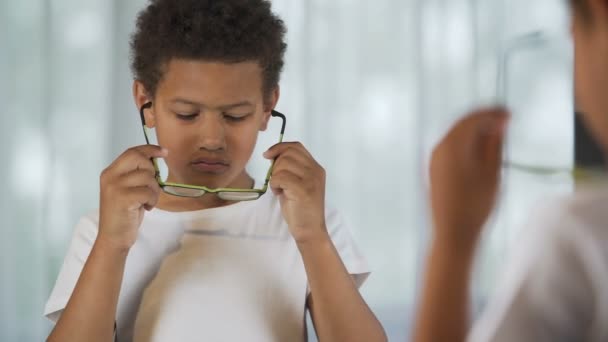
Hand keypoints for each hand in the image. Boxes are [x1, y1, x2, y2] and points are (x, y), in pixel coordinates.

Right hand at [98, 145, 166, 250]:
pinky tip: (147, 207)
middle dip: (152, 171)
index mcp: (110, 172)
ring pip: (147, 176)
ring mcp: (115, 187)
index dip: (149, 149)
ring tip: (148, 200)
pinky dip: (153, 199)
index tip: (164, 151)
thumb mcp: (128, 189)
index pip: (131, 152)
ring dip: (154, 189)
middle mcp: (110, 176)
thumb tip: (155, 159)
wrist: (113, 237)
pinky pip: (148, 191)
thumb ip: (136, 174)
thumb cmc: (124, 214)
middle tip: (151, 187)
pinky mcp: (123, 198)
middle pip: (138, 158)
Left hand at [264, 142, 326, 243]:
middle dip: (276, 164)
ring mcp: (311, 180)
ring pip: (283, 164)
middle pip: (288, 153)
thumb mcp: (297, 184)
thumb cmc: (300, 209)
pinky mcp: (303, 190)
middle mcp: (315, 171)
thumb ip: (290, 169)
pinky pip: (280, 177)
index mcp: (316, 168)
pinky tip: (279, 193)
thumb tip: (272, 155)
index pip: (296, 146)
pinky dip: (274, 184)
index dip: (279, 147)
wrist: (309, 230)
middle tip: (277, 180)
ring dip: (275, 176)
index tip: (268, 155)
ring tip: (280, 189)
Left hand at [430, 108, 508, 249]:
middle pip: (463, 124)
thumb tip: (498, 124)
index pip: (473, 119)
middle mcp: (439, 148)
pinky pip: (451, 147)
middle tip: (506, 120)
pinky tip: (481, 149)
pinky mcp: (434, 169)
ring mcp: (434, 158)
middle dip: (484, 120)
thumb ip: (494, 144)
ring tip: (497, 134)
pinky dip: (466, 143)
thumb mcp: (492, 171)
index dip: (493, 114)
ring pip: (456, 135)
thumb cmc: (476, 204)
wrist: (453, 232)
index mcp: (452, 145)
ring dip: (475, 131)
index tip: (510, 114)